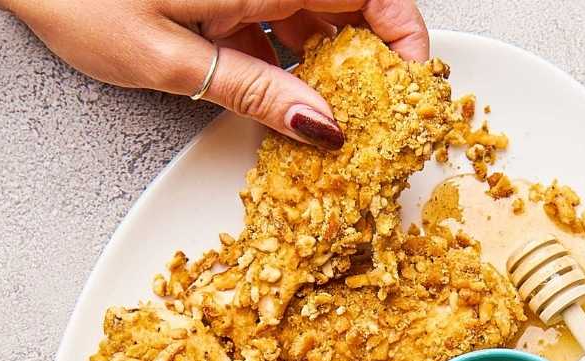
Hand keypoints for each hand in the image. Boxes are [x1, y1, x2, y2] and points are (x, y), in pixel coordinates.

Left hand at [0, 0, 428, 145]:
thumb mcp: (171, 61)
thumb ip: (253, 92)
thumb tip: (322, 125)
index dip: (403, 29)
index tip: (413, 76)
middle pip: (348, 1)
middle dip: (372, 54)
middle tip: (377, 110)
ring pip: (316, 12)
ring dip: (332, 61)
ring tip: (333, 116)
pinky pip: (280, 17)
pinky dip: (293, 57)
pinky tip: (286, 94)